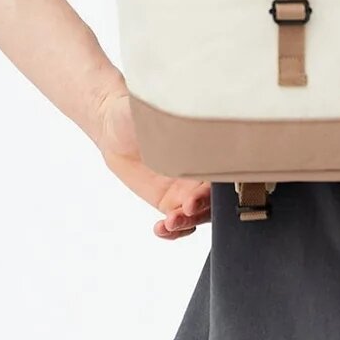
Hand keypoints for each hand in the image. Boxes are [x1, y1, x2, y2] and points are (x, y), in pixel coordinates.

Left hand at [92, 81, 212, 239]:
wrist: (115, 126)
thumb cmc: (141, 110)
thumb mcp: (159, 108)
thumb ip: (175, 117)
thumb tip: (193, 114)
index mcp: (208, 147)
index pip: (225, 170)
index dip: (219, 183)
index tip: (205, 186)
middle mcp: (202, 171)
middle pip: (215, 197)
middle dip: (204, 206)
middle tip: (188, 207)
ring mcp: (187, 189)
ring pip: (199, 214)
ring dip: (188, 221)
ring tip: (170, 222)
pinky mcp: (169, 202)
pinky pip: (178, 222)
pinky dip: (174, 231)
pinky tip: (162, 229)